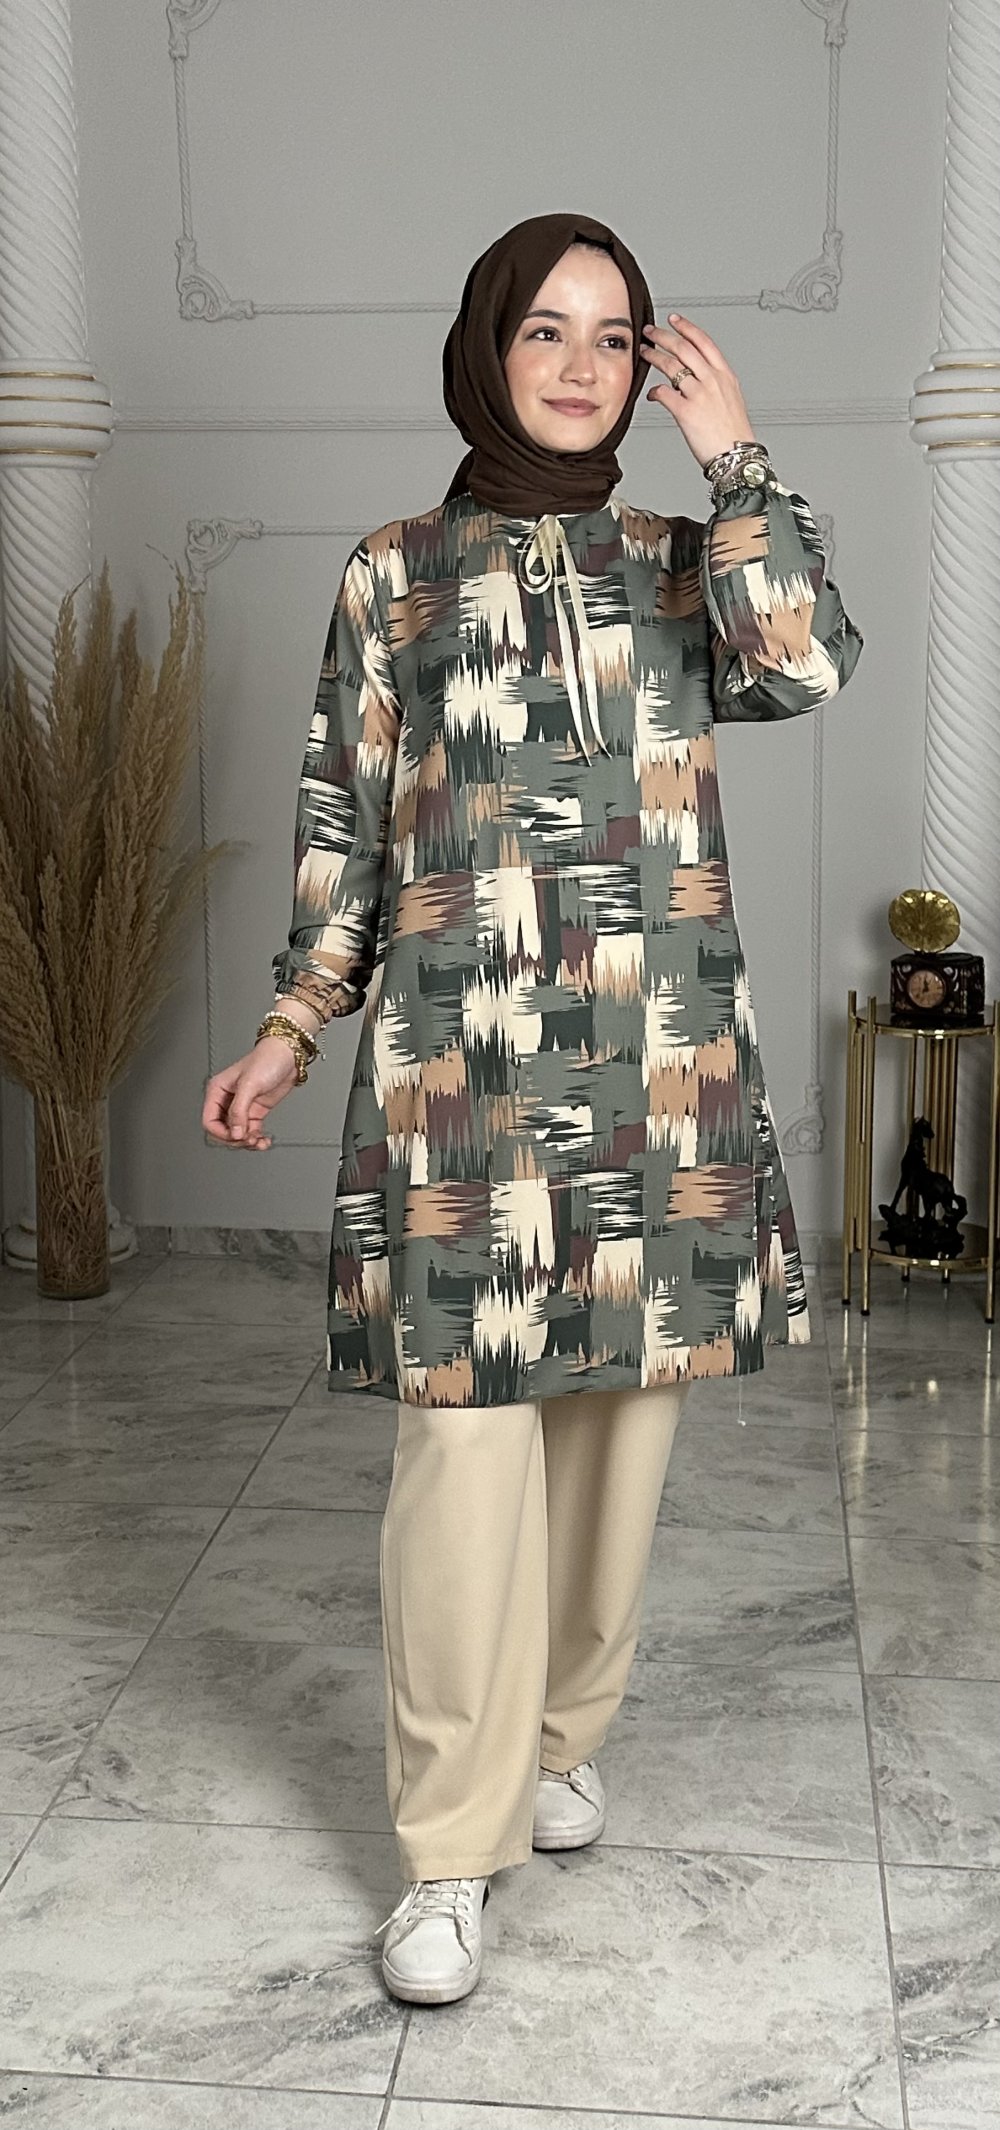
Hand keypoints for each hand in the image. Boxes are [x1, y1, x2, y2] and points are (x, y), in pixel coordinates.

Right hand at [201, 1040, 297, 1150]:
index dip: (222, 1133)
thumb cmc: (266, 1060)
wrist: (288, 1056)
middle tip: (249, 1139)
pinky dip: (256, 1140)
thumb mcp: (249, 1084)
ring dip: (247, 1142)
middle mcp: (226, 1101)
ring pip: (237, 1134)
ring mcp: (241, 1107)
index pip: (209, 1121)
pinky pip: (250, 1132)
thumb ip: (239, 1110)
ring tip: (258, 1141)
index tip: (237, 1136)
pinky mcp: (255, 1112)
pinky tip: (263, 1141)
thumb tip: (235, 1132)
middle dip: (236, 1139)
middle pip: (222, 1131)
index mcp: (217, 1091)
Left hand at [641, 313, 755, 470]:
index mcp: (725, 375)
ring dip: (654, 356)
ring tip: (644, 352)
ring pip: (671, 366)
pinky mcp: (686, 411)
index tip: (675, 320)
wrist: (736, 456)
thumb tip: (697, 379)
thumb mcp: (731, 400)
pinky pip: (664, 393)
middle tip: (650, 331)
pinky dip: (654, 392)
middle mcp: (712, 380)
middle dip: (663, 336)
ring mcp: (699, 394)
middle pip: (684, 348)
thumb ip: (715, 384)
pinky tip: (651, 394)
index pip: (704, 342)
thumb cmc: (733, 435)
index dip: (687, 327)